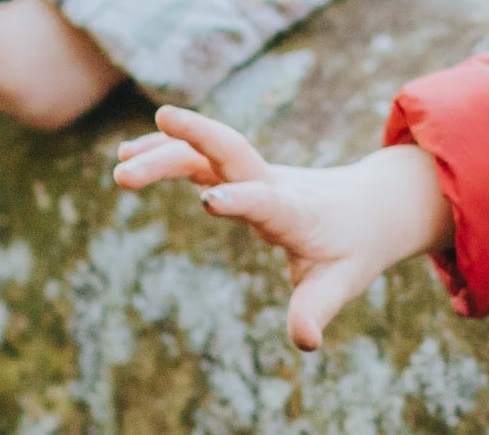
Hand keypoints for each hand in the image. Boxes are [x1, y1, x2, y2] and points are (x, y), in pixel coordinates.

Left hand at [0, 0, 125, 129]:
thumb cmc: (68, 12)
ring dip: (13, 86)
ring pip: (0, 98)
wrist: (117, 36)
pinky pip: (24, 112)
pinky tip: (58, 81)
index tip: (2, 35)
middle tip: (30, 49)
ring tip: (47, 64)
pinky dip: (34, 101)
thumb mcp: (25, 6)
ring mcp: (20, 102)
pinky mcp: (42, 119)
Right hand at [114, 107, 452, 350]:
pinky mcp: (242, 171)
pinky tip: (129, 155)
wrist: (368, 208)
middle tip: (130, 165)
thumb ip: (317, 310)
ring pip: (210, 149)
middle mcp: (274, 182)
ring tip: (120, 167)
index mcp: (297, 213)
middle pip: (231, 154)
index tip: (209, 202)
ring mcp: (256, 172)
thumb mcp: (340, 283)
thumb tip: (306, 344)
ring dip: (166, 151)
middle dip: (189, 144)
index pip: (268, 201)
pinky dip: (168, 149)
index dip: (242, 200)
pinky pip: (201, 154)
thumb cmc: (351, 250)